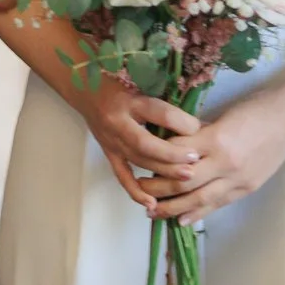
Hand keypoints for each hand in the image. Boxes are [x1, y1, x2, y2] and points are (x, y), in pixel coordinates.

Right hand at [74, 79, 202, 211]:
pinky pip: (122, 176)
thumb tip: (196, 123)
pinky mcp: (108, 153)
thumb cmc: (118, 81)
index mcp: (130, 100)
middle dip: (173, 155)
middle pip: (147, 143)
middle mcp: (118, 122)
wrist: (85, 86)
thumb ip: (163, 101)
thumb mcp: (141, 81)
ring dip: (163, 172)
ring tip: (186, 178)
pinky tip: (152, 204)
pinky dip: (136, 192)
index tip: (199, 128)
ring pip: (138, 161)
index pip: (158, 113)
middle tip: (196, 161)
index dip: (181, 122)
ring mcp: (111, 141)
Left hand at [142, 101, 284, 224]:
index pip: (177, 154)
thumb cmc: (256, 107)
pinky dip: (198, 213)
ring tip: (153, 211)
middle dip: (157, 187)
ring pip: (198, 199)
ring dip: (173, 207)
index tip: (142, 159)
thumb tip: (176, 147)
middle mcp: (225, 163)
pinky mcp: (247, 188)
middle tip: (138, 188)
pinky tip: (182, 220)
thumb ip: (201, 134)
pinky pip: (218, 204)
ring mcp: (238, 179)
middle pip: (183, 181)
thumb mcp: (223, 115)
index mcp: (216, 139)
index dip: (158, 158)